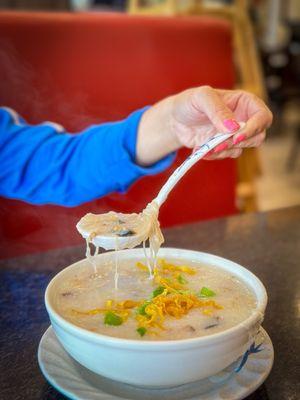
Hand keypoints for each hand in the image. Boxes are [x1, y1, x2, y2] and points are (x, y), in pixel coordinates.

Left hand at [136, 86, 272, 164]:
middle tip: (219, 144)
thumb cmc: (189, 102)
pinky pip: (227, 155)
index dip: (255, 127)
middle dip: (239, 142)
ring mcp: (234, 134)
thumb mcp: (201, 98)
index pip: (263, 116)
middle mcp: (243, 118)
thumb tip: (233, 128)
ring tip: (206, 146)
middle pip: (257, 136)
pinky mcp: (224, 146)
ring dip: (225, 150)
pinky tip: (201, 150)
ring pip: (242, 148)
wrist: (174, 120)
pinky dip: (215, 155)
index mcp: (243, 102)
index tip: (237, 136)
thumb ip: (217, 110)